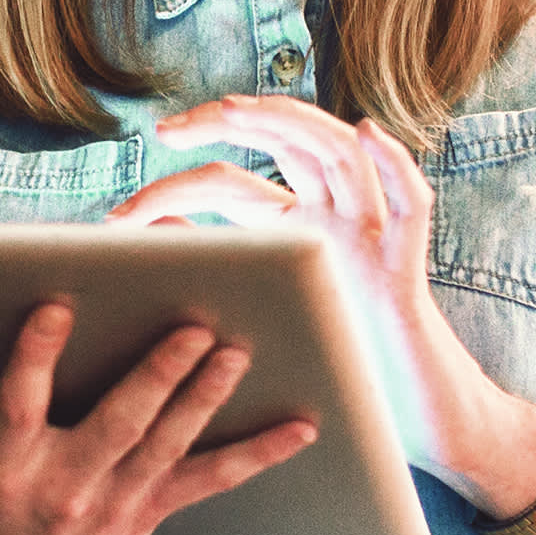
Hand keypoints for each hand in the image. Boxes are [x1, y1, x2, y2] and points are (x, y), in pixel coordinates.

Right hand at [0, 303, 314, 534]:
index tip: (55, 305)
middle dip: (157, 372)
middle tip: (193, 322)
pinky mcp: (149, 514)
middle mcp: (66, 483)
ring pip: (169, 440)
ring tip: (238, 346)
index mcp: (5, 465)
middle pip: (118, 420)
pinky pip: (212, 480)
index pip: (21, 402)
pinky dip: (259, 453)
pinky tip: (304, 425)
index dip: (36, 356)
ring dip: (206, 394)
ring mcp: (114, 501)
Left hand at [111, 96, 535, 521]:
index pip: (233, 184)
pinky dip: (398, 166)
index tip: (121, 210)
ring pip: (341, 154)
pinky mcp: (406, 270)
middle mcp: (333, 221)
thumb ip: (218, 277)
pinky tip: (369, 135)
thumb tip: (150, 239)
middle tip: (167, 131)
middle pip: (286, 143)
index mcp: (295, 234)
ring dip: (292, 124)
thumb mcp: (260, 327)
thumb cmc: (328, 381)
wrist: (403, 423)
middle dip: (228, 124)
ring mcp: (371, 238)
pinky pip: (414, 206)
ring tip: (235, 111)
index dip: (176, 185)